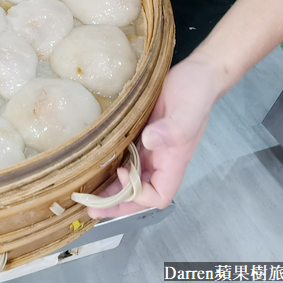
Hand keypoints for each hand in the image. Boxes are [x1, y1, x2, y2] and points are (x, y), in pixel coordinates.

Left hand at [86, 54, 222, 218]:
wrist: (196, 73)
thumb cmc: (196, 92)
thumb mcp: (188, 109)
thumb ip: (174, 129)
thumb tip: (150, 141)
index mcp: (173, 160)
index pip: (158, 196)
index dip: (139, 195)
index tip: (124, 175)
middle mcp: (161, 159)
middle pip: (140, 193)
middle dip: (116, 203)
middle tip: (89, 209)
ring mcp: (151, 148)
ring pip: (130, 178)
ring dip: (110, 188)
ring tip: (85, 194)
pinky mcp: (140, 134)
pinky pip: (125, 157)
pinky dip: (111, 165)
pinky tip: (94, 164)